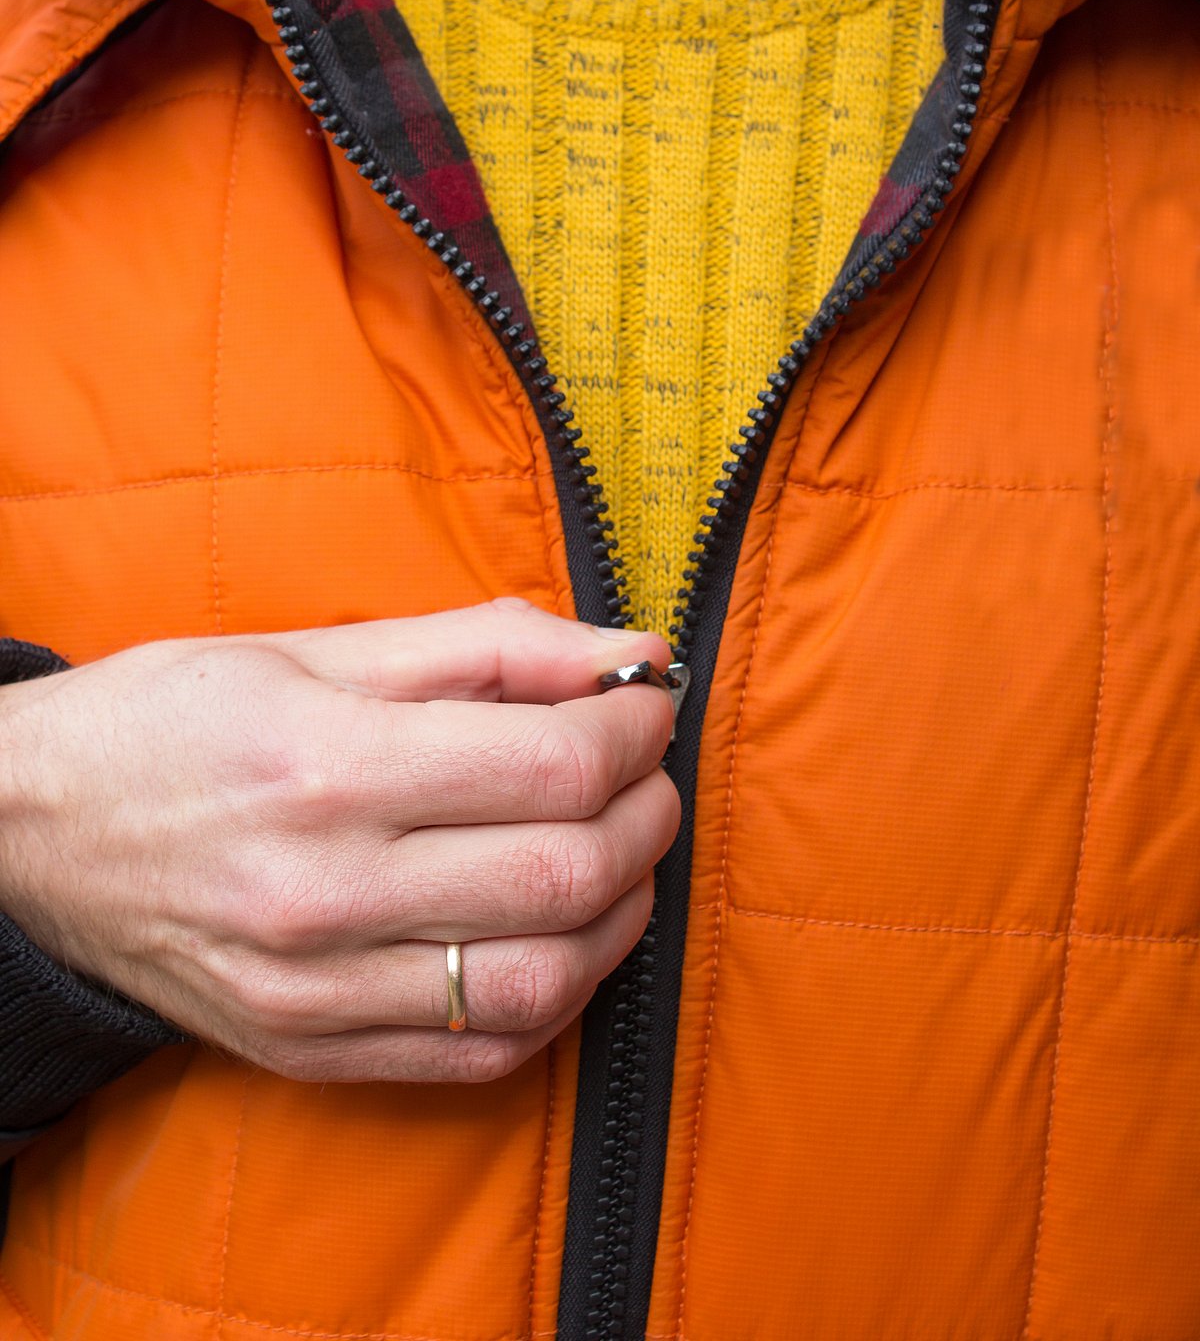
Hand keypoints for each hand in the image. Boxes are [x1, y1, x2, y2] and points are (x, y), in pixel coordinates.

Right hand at [0, 600, 678, 1083]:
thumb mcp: (317, 646)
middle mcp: (323, 891)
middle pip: (566, 874)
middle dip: (647, 813)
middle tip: (642, 770)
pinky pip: (483, 1050)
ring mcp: (315, 989)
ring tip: (613, 850)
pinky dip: (558, 992)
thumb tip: (629, 656)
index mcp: (326, 764)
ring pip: (546, 979)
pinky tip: (557, 930)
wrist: (28, 830)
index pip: (552, 767)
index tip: (644, 704)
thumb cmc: (172, 718)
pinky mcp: (310, 1048)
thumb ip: (487, 647)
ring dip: (621, 911)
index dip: (635, 733)